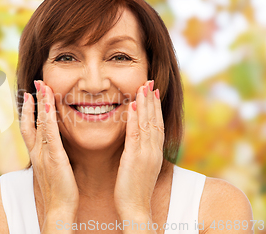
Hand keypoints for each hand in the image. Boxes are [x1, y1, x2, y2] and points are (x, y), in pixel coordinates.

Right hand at [20, 80, 78, 215]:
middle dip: (31, 102)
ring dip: (41, 103)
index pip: (29, 129)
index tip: (29, 96)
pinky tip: (51, 104)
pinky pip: (50, 133)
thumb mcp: (52, 172)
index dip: (28, 111)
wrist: (58, 211)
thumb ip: (51, 158)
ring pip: (39, 123)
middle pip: (30, 122)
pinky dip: (48, 117)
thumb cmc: (58, 194)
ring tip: (43, 86)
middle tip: (34, 84)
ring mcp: (44, 154)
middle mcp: (37, 152)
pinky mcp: (54, 158)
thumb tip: (55, 151)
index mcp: (37, 155)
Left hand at [114, 80, 163, 220]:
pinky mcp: (135, 158)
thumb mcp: (139, 168)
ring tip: (143, 86)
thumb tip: (135, 143)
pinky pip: (136, 134)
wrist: (136, 209)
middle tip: (150, 81)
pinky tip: (133, 105)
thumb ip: (139, 154)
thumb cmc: (134, 190)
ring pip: (148, 124)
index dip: (156, 108)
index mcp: (154, 153)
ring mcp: (146, 154)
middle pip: (155, 120)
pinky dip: (136, 118)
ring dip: (146, 104)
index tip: (153, 92)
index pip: (157, 125)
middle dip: (152, 100)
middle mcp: (153, 151)